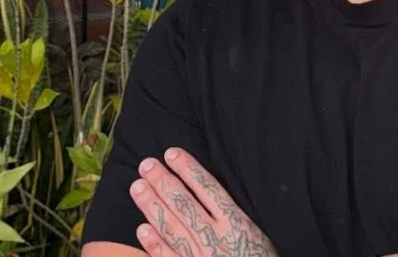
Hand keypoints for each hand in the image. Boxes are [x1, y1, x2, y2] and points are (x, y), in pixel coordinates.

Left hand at [129, 147, 276, 256]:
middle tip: (145, 164)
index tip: (172, 153)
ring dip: (152, 206)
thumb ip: (236, 218)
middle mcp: (218, 239)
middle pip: (185, 204)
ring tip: (137, 187)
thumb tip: (212, 194)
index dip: (189, 170)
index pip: (209, 189)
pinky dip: (155, 244)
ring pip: (173, 228)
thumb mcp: (260, 236)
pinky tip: (141, 228)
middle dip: (164, 182)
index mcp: (238, 225)